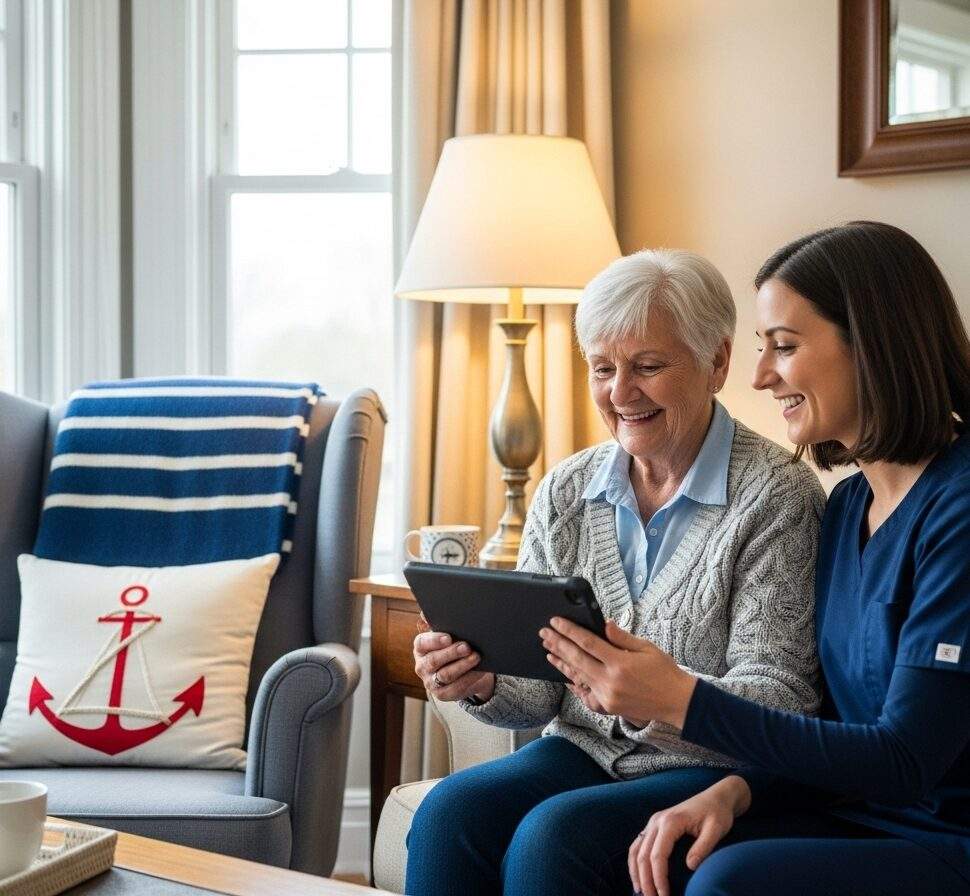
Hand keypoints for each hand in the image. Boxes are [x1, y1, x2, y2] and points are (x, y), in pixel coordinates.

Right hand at [413, 630, 494, 702]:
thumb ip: (436, 623)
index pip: (422, 643)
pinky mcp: (442, 694)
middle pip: (434, 660)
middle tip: (467, 646)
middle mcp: (422, 666)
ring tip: (476, 657)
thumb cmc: (453, 646)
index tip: (448, 637)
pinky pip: (456, 688)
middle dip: (452, 653)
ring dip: (462, 666)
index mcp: (421, 648)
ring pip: (446, 675)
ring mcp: (431, 682)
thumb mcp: (446, 633)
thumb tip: (425, 613)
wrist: (463, 671)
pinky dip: (469, 678)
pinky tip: (479, 671)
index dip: (434, 640)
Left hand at [540, 618, 696, 727]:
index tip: (556, 622)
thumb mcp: (646, 647)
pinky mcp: (608, 707)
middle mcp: (610, 681)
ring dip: (561, 663)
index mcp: (620, 663)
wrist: (677, 702)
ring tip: (548, 652)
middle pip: (577, 659)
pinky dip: (574, 685)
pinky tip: (566, 676)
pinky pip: (586, 695)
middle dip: (558, 644)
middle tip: (544, 633)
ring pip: (578, 677)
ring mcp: (607, 696)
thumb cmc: (664, 671)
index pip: (587, 643)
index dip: (569, 631)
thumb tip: (603, 624)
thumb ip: (621, 637)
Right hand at [629, 775, 751, 895]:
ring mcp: (654, 821)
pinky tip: (638, 874)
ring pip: (636, 849)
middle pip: (643, 854)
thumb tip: (690, 867)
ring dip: (635, 872)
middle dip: (646, 880)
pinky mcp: (655, 824)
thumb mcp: (716, 829)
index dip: (658, 878)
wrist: (716, 796)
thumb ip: (703, 847)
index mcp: (671, 821)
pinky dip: (635, 861)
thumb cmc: (717, 813)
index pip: (658, 855)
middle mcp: (657, 820)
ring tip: (640, 892)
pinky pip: (638, 844)